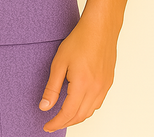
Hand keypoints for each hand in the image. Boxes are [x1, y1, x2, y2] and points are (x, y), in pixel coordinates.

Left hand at [38, 16, 117, 131]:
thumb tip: (45, 106)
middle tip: (52, 123)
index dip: (56, 122)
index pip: (68, 113)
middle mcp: (96, 89)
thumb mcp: (59, 62)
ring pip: (90, 111)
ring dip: (76, 117)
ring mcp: (104, 86)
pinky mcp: (108, 82)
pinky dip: (87, 109)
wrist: (100, 27)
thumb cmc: (80, 39)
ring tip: (63, 115)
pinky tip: (79, 104)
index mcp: (83, 85)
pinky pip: (97, 103)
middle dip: (65, 122)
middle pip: (80, 116)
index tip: (47, 126)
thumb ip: (52, 87)